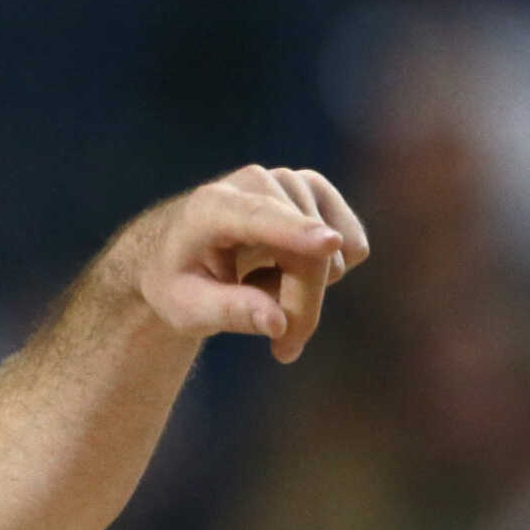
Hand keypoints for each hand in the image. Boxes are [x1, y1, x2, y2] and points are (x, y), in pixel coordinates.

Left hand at [132, 165, 369, 362]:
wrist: (181, 253)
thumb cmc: (178, 283)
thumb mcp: (186, 310)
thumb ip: (229, 313)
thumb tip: (278, 323)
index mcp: (210, 207)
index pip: (259, 218)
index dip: (296, 232)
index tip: (328, 243)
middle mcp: (254, 183)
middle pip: (308, 254)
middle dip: (300, 307)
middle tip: (282, 347)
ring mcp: (290, 182)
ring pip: (336, 253)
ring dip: (305, 288)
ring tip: (260, 284)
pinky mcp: (316, 190)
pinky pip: (352, 247)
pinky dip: (325, 269)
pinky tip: (284, 265)